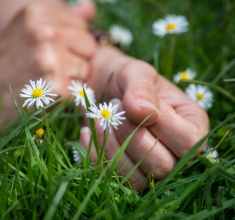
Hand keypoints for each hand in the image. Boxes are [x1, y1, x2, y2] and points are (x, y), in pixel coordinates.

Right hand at [0, 1, 95, 154]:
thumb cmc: (6, 64)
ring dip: (72, 78)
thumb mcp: (26, 30)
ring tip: (46, 80)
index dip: (70, 42)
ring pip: (87, 68)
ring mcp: (50, 58)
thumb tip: (92, 8)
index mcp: (36, 12)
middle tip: (50, 69)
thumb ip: (60, 19)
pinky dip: (68, 94)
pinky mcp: (55, 85)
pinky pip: (80, 88)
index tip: (50, 52)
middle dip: (76, 58)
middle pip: (89, 45)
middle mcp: (44, 31)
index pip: (81, 24)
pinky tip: (46, 94)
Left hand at [80, 46, 208, 190]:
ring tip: (99, 120)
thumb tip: (147, 114)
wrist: (99, 87)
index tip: (136, 103)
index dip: (161, 125)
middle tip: (115, 108)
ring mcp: (151, 166)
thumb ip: (142, 88)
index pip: (188, 141)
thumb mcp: (135, 72)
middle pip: (163, 165)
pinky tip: (87, 132)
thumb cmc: (124, 78)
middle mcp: (176, 151)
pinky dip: (96, 155)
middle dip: (131, 136)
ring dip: (112, 147)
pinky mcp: (126, 171)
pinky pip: (113, 177)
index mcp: (191, 123)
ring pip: (138, 179)